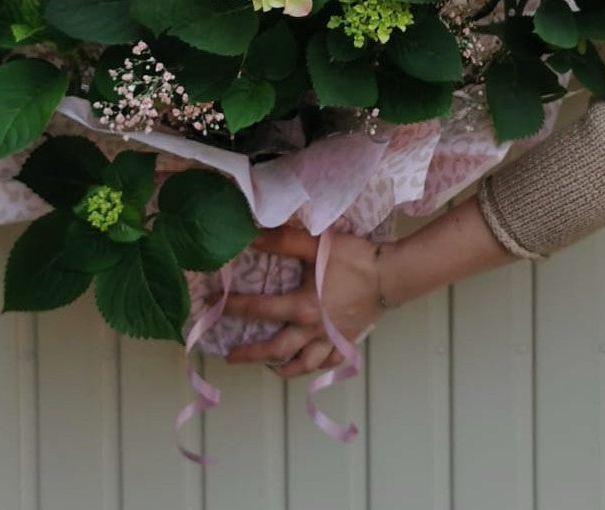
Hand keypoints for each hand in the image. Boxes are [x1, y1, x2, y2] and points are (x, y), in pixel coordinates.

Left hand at [223, 226, 386, 379]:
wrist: (391, 275)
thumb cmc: (354, 258)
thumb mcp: (317, 243)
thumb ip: (283, 240)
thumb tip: (252, 236)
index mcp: (302, 306)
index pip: (260, 309)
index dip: (234, 307)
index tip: (213, 305)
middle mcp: (313, 329)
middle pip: (277, 348)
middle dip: (251, 353)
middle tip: (231, 356)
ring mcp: (331, 339)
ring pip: (303, 363)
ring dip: (282, 367)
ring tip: (268, 366)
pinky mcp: (347, 341)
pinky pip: (328, 363)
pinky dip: (315, 367)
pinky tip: (307, 364)